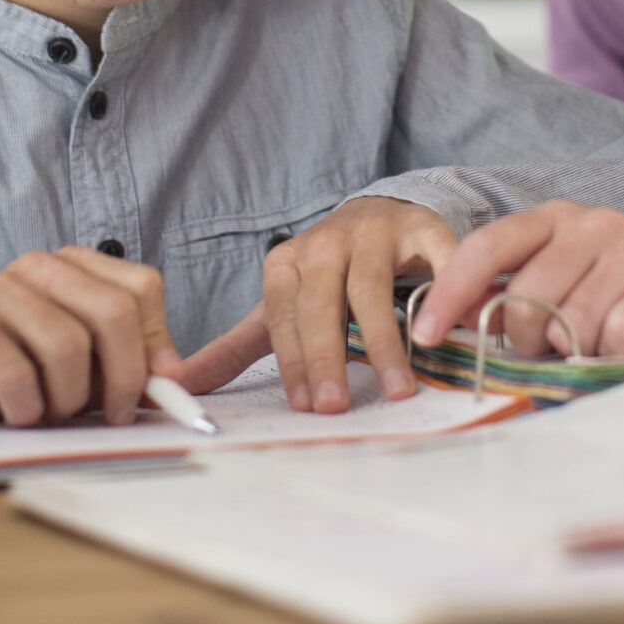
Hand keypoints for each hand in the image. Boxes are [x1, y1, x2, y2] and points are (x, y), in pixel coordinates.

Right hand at [0, 246, 178, 426]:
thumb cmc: (24, 365)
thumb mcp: (85, 360)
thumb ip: (130, 359)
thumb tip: (175, 377)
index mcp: (76, 264)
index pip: (141, 288)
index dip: (156, 342)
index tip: (159, 385)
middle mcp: (40, 266)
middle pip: (113, 313)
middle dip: (125, 377)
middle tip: (116, 416)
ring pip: (67, 348)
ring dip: (69, 399)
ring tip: (53, 412)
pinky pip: (18, 377)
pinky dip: (29, 410)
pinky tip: (20, 415)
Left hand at [176, 197, 456, 412]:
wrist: (378, 217)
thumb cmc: (325, 276)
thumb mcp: (279, 307)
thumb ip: (234, 347)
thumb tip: (176, 384)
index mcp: (285, 263)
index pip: (284, 318)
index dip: (294, 363)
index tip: (306, 407)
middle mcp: (327, 242)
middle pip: (322, 302)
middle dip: (327, 357)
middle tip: (335, 406)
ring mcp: (375, 232)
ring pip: (373, 288)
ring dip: (385, 341)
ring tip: (398, 388)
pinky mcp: (421, 228)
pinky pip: (432, 262)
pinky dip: (443, 293)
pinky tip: (447, 329)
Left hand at [412, 202, 623, 362]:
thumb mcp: (563, 295)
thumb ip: (513, 300)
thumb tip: (451, 323)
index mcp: (555, 220)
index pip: (487, 247)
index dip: (451, 291)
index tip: (426, 336)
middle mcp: (592, 223)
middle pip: (527, 296)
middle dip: (530, 341)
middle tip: (558, 350)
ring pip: (572, 321)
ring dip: (579, 351)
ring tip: (601, 346)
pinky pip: (617, 334)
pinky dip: (614, 355)